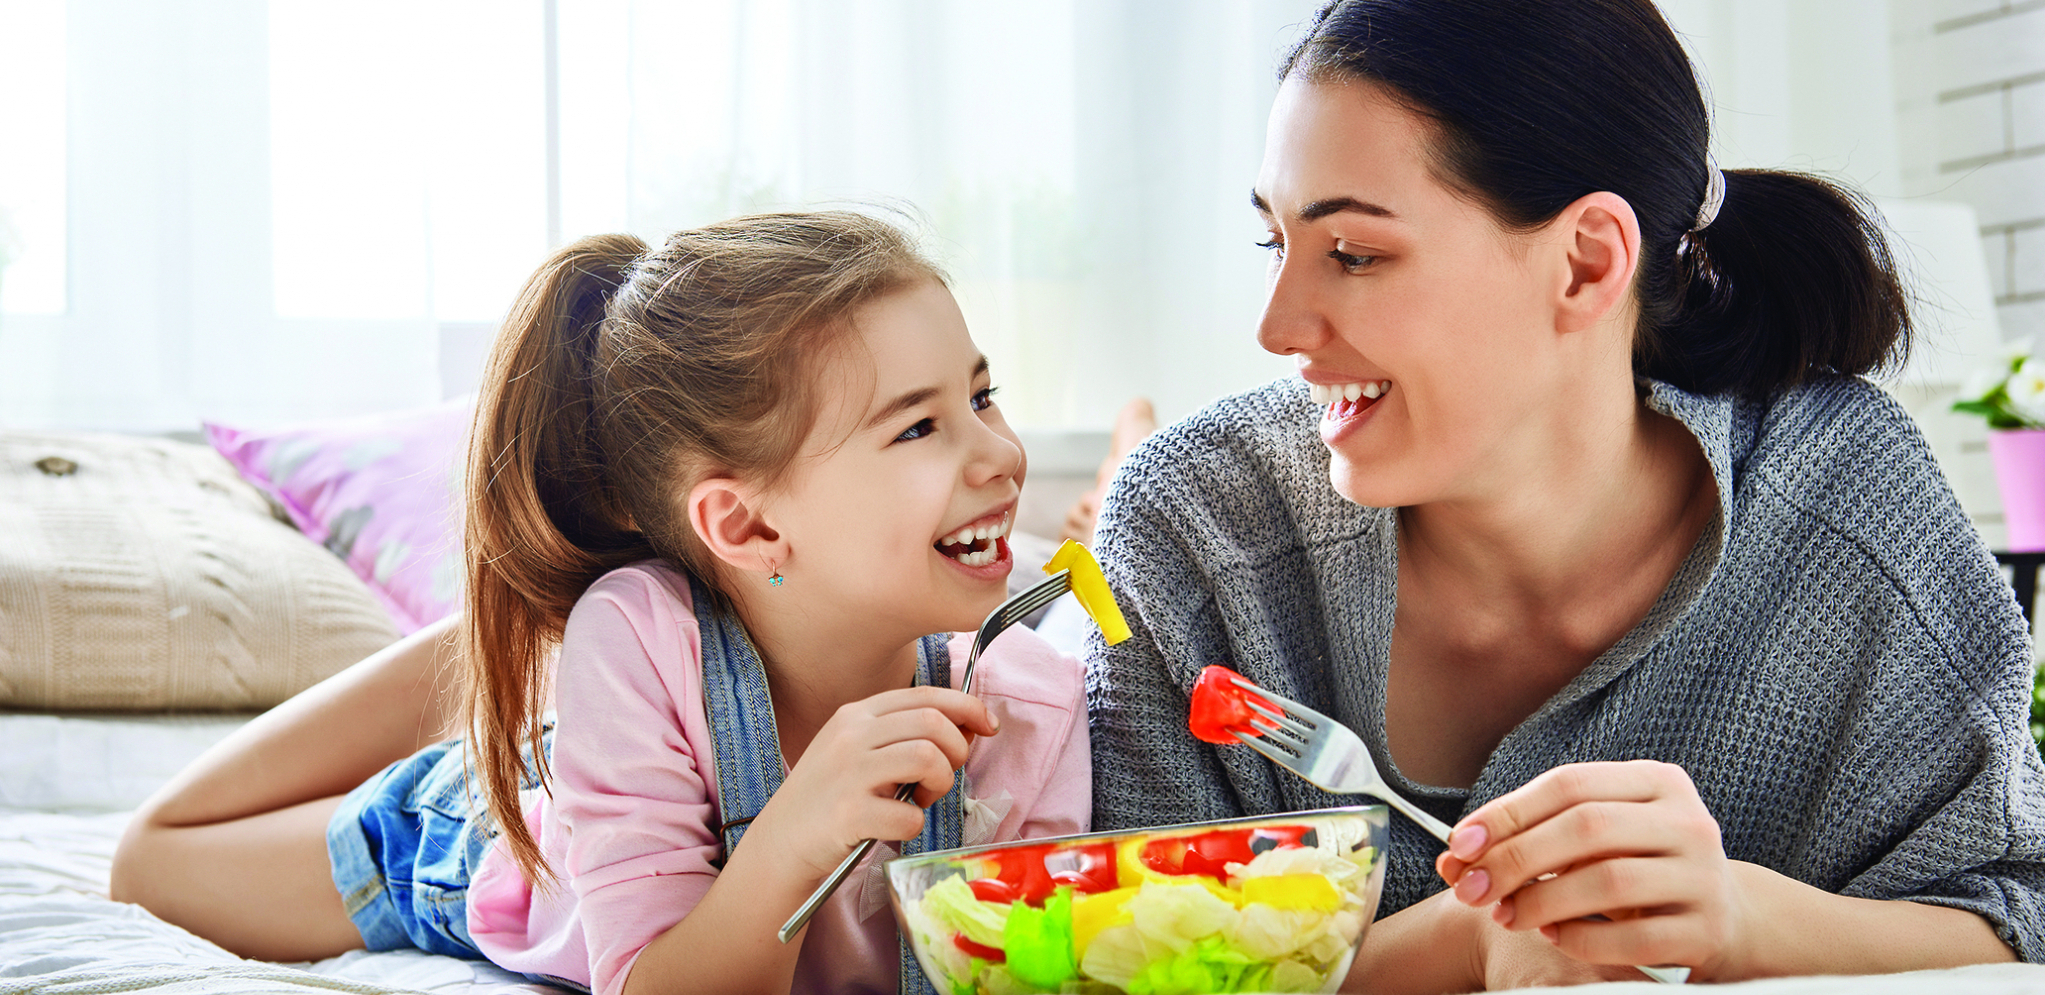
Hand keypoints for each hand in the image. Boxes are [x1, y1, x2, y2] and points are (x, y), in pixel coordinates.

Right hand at [751, 686, 998, 882]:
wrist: (782, 842)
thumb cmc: (831, 797)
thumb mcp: (859, 751)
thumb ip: (905, 734)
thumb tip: (969, 726)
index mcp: (857, 715)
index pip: (925, 695)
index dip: (967, 707)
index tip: (988, 726)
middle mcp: (851, 735)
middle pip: (932, 721)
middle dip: (956, 750)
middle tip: (942, 776)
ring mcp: (847, 773)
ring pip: (926, 757)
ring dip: (940, 783)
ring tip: (921, 799)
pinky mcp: (847, 813)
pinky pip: (909, 814)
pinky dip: (915, 824)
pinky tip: (897, 826)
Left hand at [1434, 760, 1741, 979]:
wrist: (1723, 918)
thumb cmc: (1636, 867)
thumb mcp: (1593, 841)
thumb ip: (1529, 840)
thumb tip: (1452, 859)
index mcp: (1657, 781)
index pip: (1570, 784)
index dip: (1508, 812)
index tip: (1460, 843)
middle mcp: (1688, 821)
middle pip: (1587, 827)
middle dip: (1516, 858)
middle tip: (1471, 888)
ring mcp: (1703, 875)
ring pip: (1609, 880)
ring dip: (1542, 901)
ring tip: (1505, 915)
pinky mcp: (1707, 929)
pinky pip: (1632, 937)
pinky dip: (1580, 938)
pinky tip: (1551, 936)